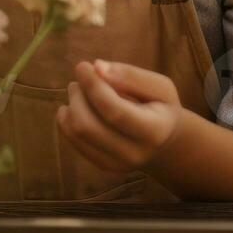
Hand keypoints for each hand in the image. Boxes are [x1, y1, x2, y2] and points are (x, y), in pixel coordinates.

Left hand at [56, 60, 183, 171]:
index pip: (114, 111)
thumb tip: (97, 67)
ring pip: (76, 133)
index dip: (93, 87)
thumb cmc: (162, 108)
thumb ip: (131, 75)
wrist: (165, 144)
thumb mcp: (160, 87)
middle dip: (77, 97)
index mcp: (153, 131)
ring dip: (70, 107)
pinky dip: (68, 120)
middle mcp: (133, 153)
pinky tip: (77, 108)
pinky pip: (73, 141)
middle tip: (79, 82)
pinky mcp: (102, 165)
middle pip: (87, 125)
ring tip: (78, 93)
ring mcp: (115, 163)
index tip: (83, 66)